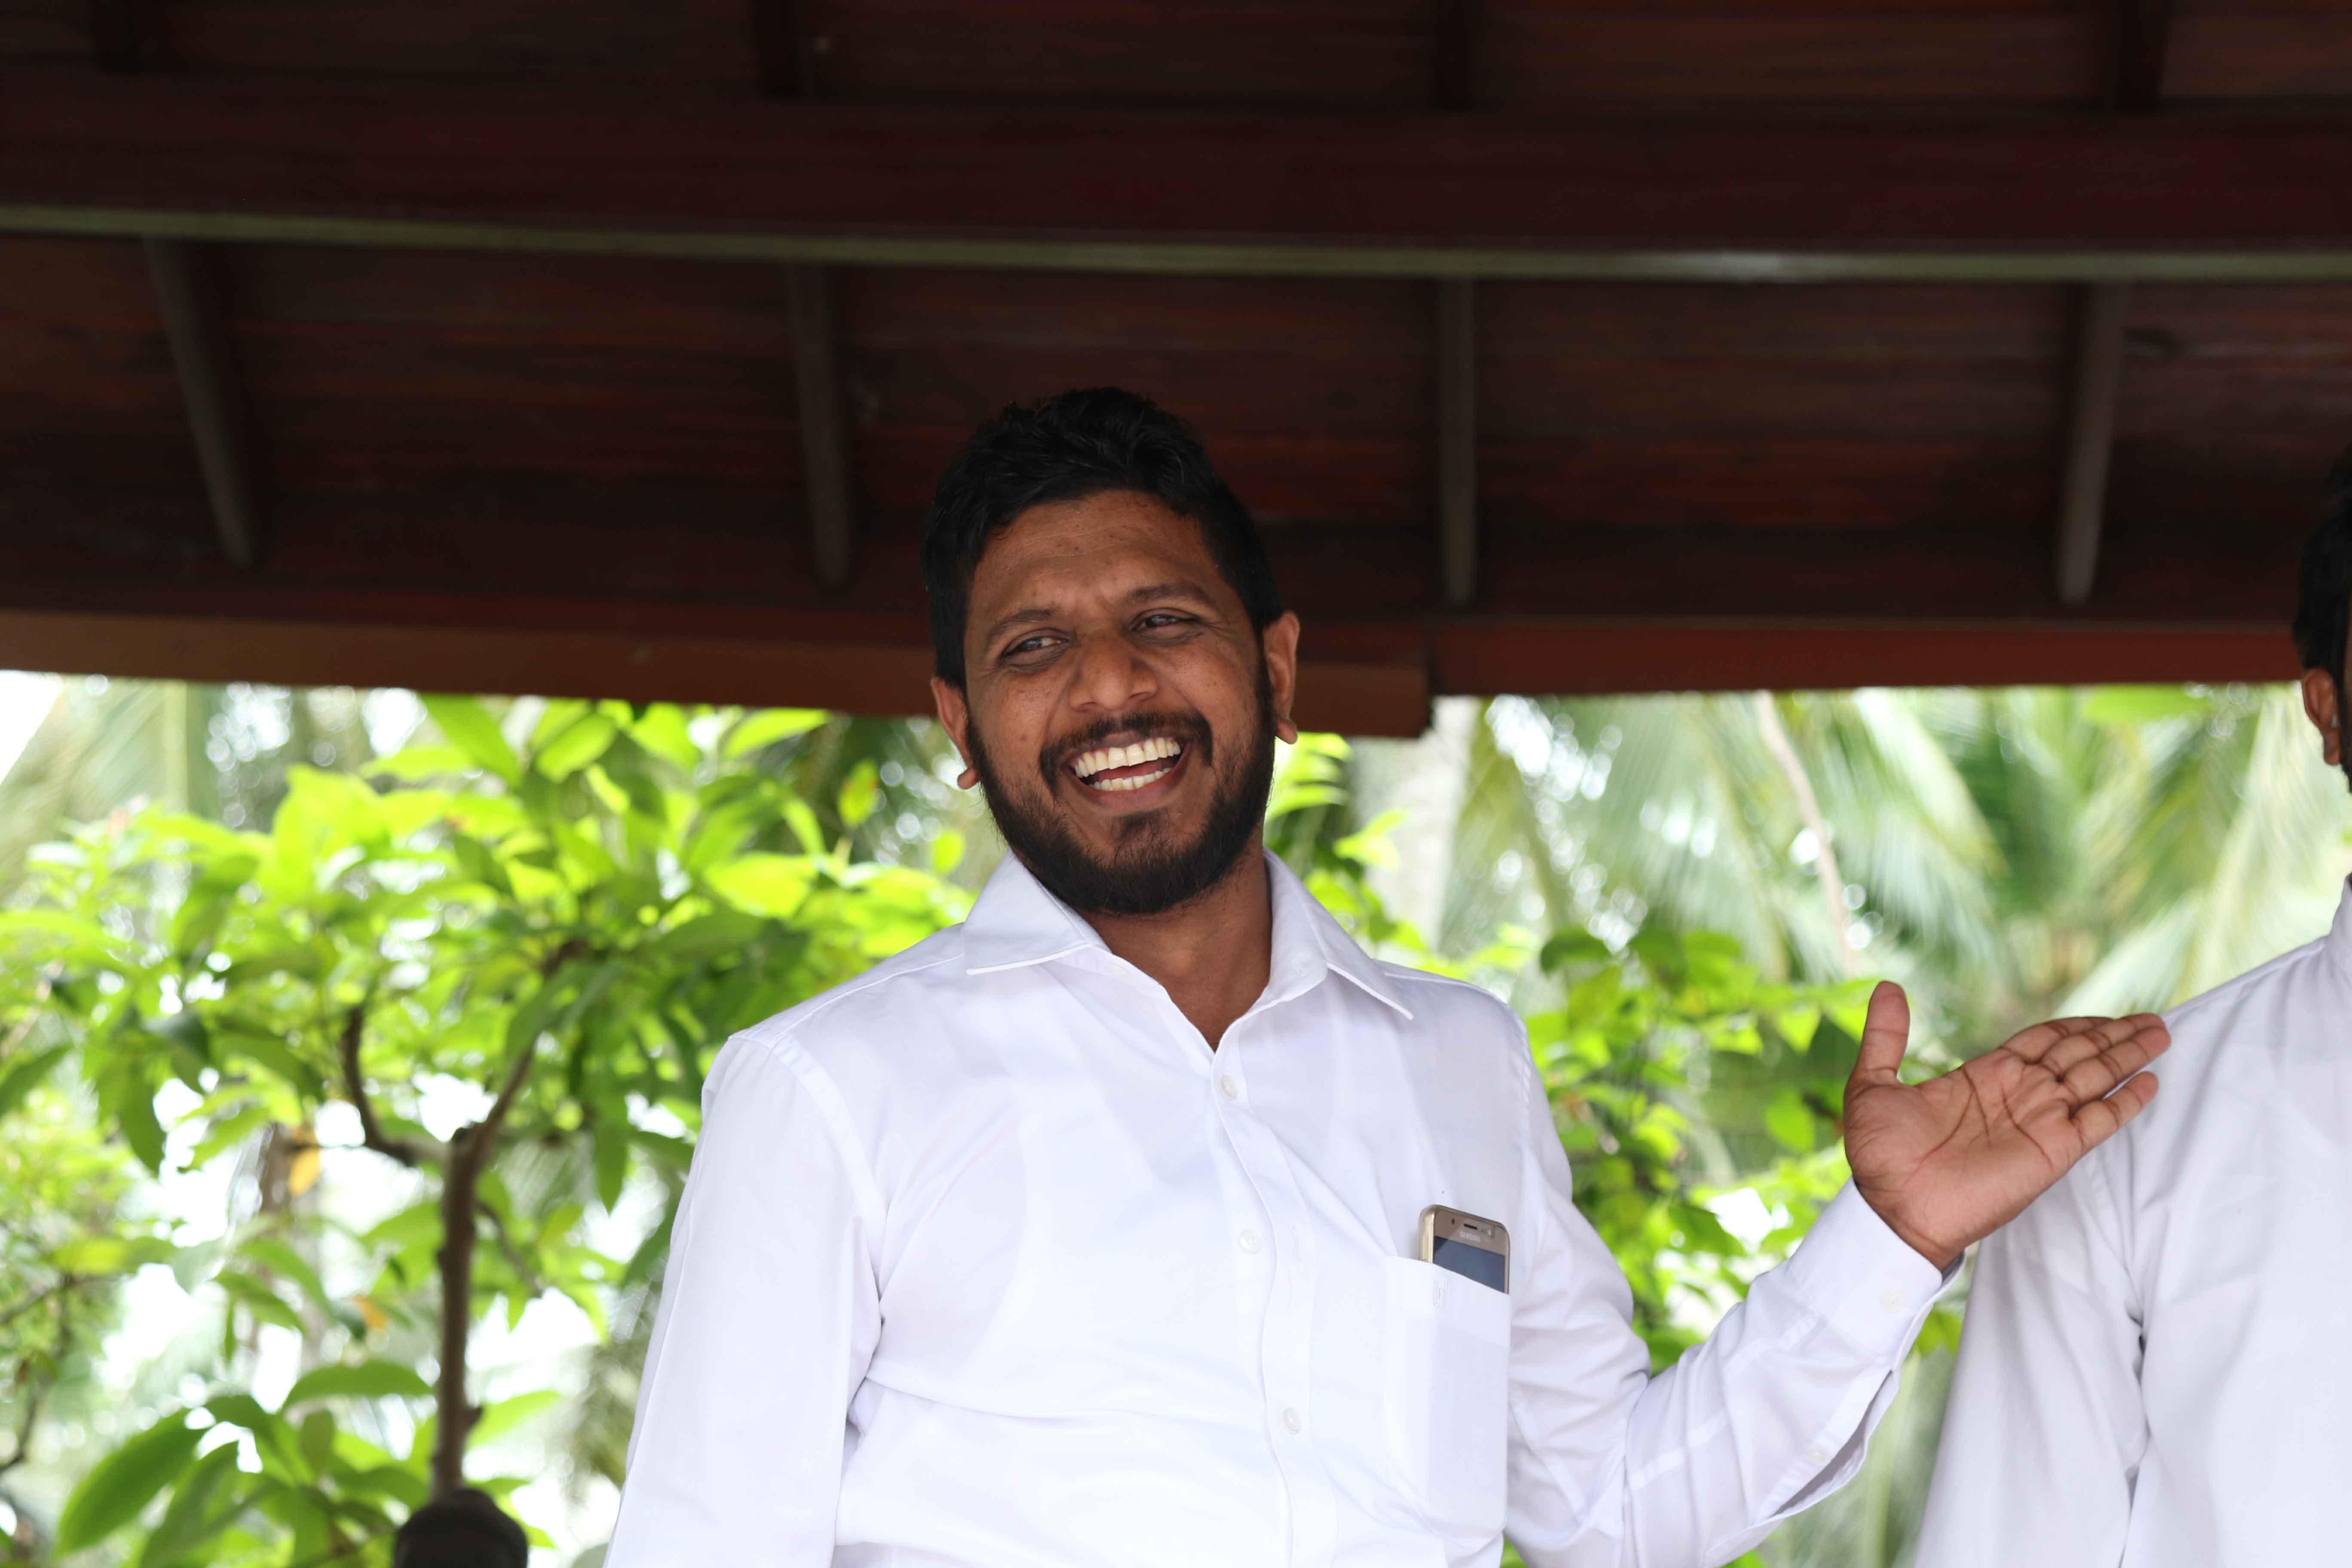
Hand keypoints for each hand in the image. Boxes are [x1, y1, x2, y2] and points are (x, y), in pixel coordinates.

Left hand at [1842, 982, 2168, 1268]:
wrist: (1893, 1208)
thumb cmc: (1879, 1156)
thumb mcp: (1873, 1083)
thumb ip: (1886, 1035)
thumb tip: (1888, 986)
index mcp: (1984, 1077)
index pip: (2041, 1041)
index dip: (2074, 1026)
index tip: (2106, 1015)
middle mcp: (2019, 1095)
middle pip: (2077, 1054)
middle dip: (2114, 1035)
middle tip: (2153, 1018)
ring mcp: (2039, 1122)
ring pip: (2094, 1078)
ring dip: (2127, 1056)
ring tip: (2159, 1033)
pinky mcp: (2053, 1151)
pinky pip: (2098, 1121)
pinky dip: (2124, 1102)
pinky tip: (2149, 1081)